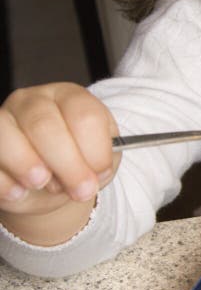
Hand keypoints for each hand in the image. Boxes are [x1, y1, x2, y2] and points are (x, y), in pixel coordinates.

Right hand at [0, 83, 118, 244]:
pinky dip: (4, 182)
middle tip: (81, 191)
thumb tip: (93, 174)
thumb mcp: (101, 157)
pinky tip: (19, 191)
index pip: (84, 115)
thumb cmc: (79, 160)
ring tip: (42, 183)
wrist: (49, 183)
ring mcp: (3, 120)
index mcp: (71, 97)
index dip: (95, 150)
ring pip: (6, 136)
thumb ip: (101, 161)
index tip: (100, 175)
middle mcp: (33, 102)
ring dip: (26, 165)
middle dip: (67, 165)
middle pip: (44, 126)